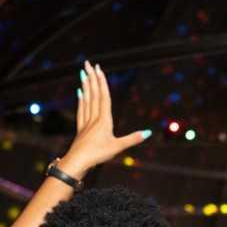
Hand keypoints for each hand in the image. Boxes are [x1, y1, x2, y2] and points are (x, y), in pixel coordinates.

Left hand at [59, 60, 149, 176]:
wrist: (78, 162)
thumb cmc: (98, 155)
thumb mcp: (118, 147)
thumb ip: (133, 139)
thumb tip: (148, 133)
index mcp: (104, 120)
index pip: (103, 97)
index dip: (101, 82)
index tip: (98, 69)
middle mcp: (94, 118)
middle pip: (93, 94)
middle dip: (91, 78)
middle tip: (88, 64)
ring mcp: (86, 122)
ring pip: (86, 100)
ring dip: (86, 86)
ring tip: (83, 73)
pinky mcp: (81, 129)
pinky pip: (81, 110)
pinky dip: (81, 100)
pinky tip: (79, 93)